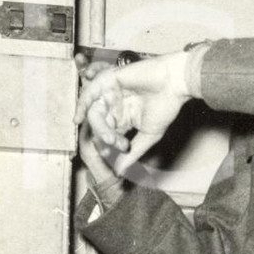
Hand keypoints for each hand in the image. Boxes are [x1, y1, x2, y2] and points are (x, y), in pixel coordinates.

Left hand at [74, 50, 191, 171]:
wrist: (175, 82)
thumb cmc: (166, 105)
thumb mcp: (149, 135)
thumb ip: (133, 153)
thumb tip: (119, 172)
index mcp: (124, 118)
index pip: (110, 135)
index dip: (111, 146)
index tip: (120, 151)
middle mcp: (115, 106)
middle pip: (100, 125)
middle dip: (105, 137)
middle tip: (115, 143)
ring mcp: (110, 93)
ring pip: (94, 112)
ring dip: (98, 126)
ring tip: (107, 137)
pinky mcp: (108, 80)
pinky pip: (89, 94)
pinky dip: (82, 105)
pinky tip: (78, 118)